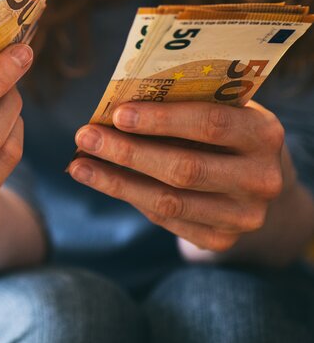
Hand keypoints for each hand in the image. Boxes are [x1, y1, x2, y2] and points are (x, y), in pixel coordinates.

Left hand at [68, 101, 288, 252]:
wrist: (255, 176)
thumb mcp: (217, 107)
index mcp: (264, 134)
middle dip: (127, 153)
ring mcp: (243, 216)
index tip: (117, 113)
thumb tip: (115, 106)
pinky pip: (165, 218)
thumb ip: (181, 103)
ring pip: (168, 201)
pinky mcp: (221, 239)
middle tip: (84, 137)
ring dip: (115, 181)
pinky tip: (99, 179)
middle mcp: (262, 179)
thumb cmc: (223, 127)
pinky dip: (127, 197)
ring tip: (79, 164)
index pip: (211, 124)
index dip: (161, 120)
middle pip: (184, 169)